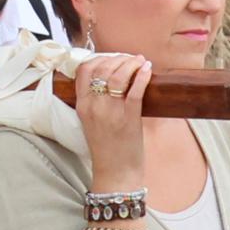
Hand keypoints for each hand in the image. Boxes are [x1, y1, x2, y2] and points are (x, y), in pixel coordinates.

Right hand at [77, 52, 153, 187]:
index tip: (112, 58)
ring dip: (131, 63)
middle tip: (130, 59)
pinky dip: (142, 75)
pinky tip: (147, 69)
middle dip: (118, 58)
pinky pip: (134, 90)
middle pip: (102, 68)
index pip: (84, 70)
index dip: (99, 58)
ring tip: (140, 62)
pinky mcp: (128, 118)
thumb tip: (111, 79)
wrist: (115, 172)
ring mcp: (110, 112)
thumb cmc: (107, 148)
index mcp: (82, 106)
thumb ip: (96, 101)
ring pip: (117, 75)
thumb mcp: (91, 122)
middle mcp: (93, 106)